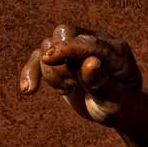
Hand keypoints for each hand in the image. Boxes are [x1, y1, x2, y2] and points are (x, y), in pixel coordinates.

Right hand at [19, 24, 142, 125]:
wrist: (117, 112)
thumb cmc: (120, 107)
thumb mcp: (115, 101)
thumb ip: (103, 83)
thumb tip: (90, 62)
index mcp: (116, 51)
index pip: (90, 42)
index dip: (68, 48)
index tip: (48, 58)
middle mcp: (97, 42)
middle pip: (64, 33)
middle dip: (60, 62)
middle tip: (71, 85)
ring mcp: (78, 47)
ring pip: (48, 45)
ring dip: (52, 72)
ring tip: (69, 89)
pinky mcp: (63, 57)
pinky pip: (38, 56)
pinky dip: (30, 71)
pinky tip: (28, 90)